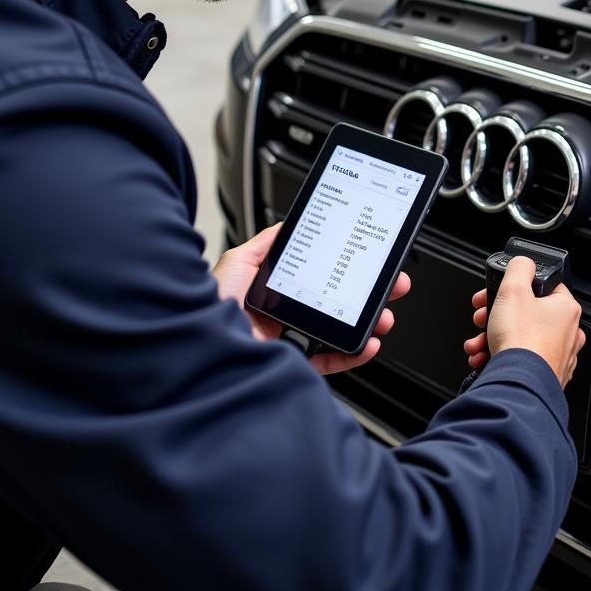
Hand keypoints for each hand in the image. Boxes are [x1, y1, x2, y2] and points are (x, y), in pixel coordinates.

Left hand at [213, 224, 411, 375]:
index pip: (319, 279)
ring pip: (337, 332)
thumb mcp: (238, 261)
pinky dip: (352, 355)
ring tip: (384, 316)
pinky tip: (367, 344)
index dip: (346, 272)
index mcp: (272, 293)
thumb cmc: (209, 305)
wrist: (200, 344)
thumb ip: (265, 245)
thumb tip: (287, 226)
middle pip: (336, 304)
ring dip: (367, 324)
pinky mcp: (291, 364)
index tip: (367, 264)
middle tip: (390, 287)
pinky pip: (328, 361)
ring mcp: (288, 341)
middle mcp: (283, 317)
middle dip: (367, 296)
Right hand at [462, 256, 584, 387]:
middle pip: (525, 313)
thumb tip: (522, 262)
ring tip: (478, 341)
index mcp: (566, 309)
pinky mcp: (545, 375)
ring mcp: (557, 356)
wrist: (519, 384)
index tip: (495, 292)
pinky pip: (519, 360)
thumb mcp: (513, 289)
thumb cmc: (521, 341)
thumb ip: (519, 268)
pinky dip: (499, 356)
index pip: (541, 286)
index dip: (512, 287)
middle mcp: (567, 333)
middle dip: (496, 315)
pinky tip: (484, 357)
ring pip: (519, 338)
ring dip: (491, 337)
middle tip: (483, 317)